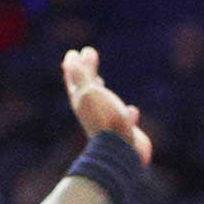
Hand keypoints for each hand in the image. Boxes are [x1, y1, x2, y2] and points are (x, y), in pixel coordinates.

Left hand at [62, 47, 151, 165]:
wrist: (120, 151)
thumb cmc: (105, 119)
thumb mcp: (89, 92)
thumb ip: (81, 76)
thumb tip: (71, 58)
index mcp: (81, 101)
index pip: (74, 79)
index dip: (72, 66)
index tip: (73, 52)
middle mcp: (92, 112)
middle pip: (85, 88)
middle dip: (86, 72)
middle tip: (88, 55)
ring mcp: (108, 123)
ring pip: (102, 103)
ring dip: (101, 91)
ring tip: (101, 82)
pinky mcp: (124, 133)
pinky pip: (124, 119)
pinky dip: (126, 112)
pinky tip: (132, 110)